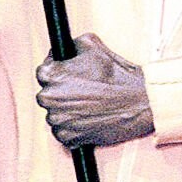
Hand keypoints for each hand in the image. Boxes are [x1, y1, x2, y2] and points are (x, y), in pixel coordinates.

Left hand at [36, 33, 154, 148]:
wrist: (138, 102)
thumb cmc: (116, 74)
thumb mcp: (91, 43)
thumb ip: (70, 44)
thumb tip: (64, 49)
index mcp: (51, 75)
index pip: (43, 71)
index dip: (58, 70)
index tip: (69, 73)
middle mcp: (49, 98)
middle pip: (48, 94)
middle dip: (62, 92)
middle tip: (83, 90)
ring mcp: (57, 121)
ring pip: (56, 114)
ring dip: (67, 110)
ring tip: (89, 105)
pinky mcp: (68, 138)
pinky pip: (63, 132)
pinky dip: (73, 127)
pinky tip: (89, 118)